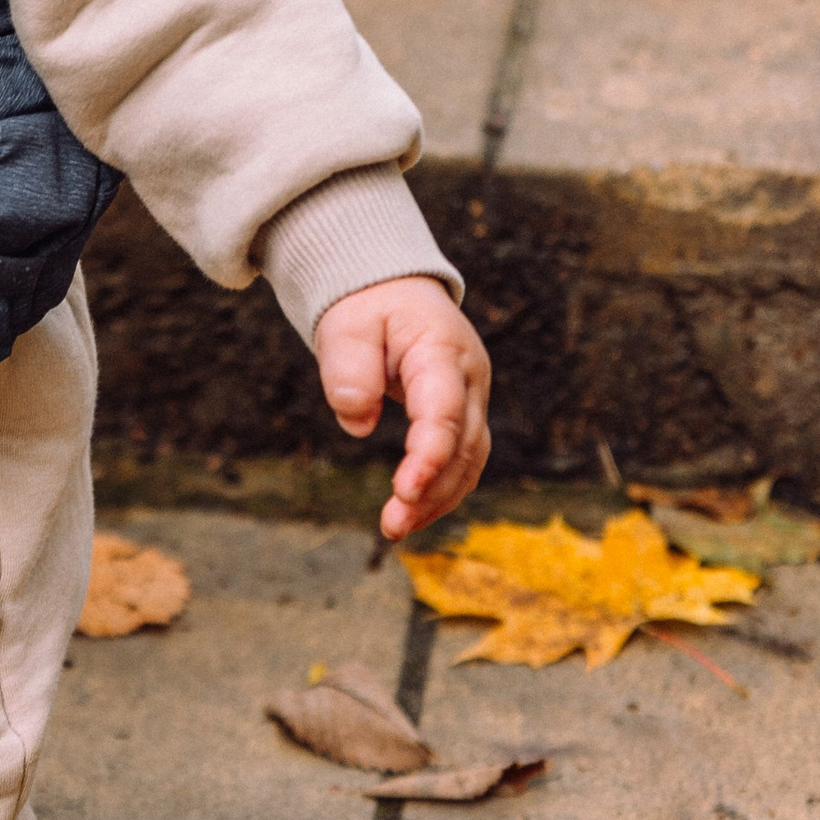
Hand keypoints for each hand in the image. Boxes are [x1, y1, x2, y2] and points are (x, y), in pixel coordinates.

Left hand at [315, 276, 491, 544]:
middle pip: (463, 445)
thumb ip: (349, 366)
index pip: (444, 412)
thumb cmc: (369, 306)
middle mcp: (469, 379)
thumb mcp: (348, 322)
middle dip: (432, 490)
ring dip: (437, 500)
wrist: (394, 291)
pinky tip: (412, 514)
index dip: (428, 454)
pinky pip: (461, 461)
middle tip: (393, 524)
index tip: (405, 491)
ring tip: (396, 528)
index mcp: (443, 351)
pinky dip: (440, 490)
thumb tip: (357, 423)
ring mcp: (471, 399)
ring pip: (469, 460)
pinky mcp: (463, 416)